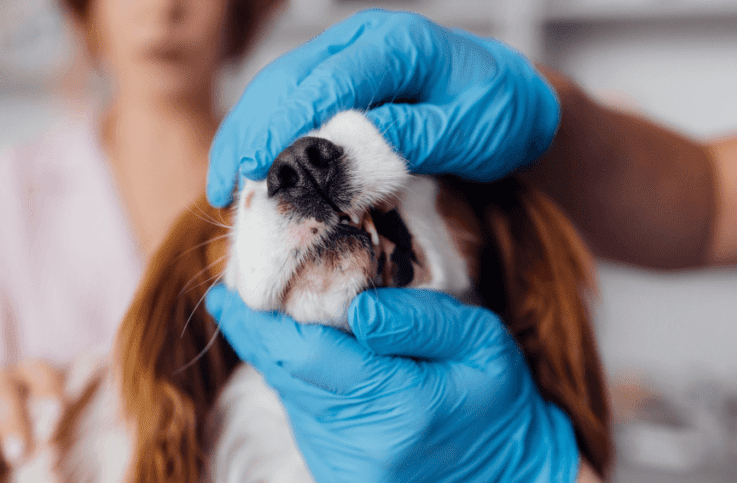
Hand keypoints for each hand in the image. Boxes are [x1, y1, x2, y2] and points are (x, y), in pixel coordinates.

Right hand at [0, 359, 65, 477]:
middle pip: (2, 395)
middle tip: (20, 454)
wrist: (8, 439)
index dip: (48, 389)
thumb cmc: (46, 427)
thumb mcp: (59, 421)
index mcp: (33, 374)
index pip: (41, 373)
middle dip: (11, 424)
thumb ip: (65, 423)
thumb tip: (78, 428)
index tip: (58, 411)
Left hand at [205, 285, 578, 482]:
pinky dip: (310, 395)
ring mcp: (348, 476)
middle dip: (263, 337)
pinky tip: (335, 378)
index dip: (257, 325)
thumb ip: (421, 320)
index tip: (223, 294)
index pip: (304, 356)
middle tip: (243, 299)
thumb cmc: (496, 396)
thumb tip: (358, 311)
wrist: (507, 474)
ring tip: (304, 332)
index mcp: (401, 408)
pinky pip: (307, 425)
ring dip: (291, 365)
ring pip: (293, 401)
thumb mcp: (481, 340)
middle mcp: (364, 451)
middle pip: (289, 378)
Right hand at [206, 9, 559, 206]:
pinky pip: (290, 105)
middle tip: (225, 183)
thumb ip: (415, 136)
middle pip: (287, 80)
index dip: (285, 123)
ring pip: (278, 91)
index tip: (256, 164)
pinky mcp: (338, 83)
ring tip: (223, 186)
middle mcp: (362, 43)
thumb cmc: (499, 115)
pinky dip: (265, 138)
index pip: (327, 81)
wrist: (514, 103)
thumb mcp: (471, 130)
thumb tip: (351, 148)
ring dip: (246, 135)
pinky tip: (247, 171)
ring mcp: (346, 60)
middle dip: (250, 131)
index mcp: (397, 45)